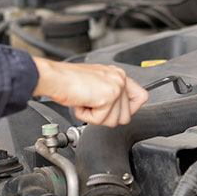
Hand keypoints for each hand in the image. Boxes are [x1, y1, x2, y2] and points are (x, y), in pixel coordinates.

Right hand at [31, 57, 148, 126]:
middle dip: (106, 116)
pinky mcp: (108, 97)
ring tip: (86, 101)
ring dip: (97, 117)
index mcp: (117, 75)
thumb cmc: (67, 80)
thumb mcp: (95, 84)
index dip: (128, 109)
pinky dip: (88, 116)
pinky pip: (101, 120)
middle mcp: (119, 79)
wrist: (55, 78)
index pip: (140, 97)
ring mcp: (116, 87)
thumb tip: (117, 110)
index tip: (113, 110)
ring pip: (115, 121)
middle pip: (126, 115)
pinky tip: (82, 103)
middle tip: (91, 104)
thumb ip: (109, 93)